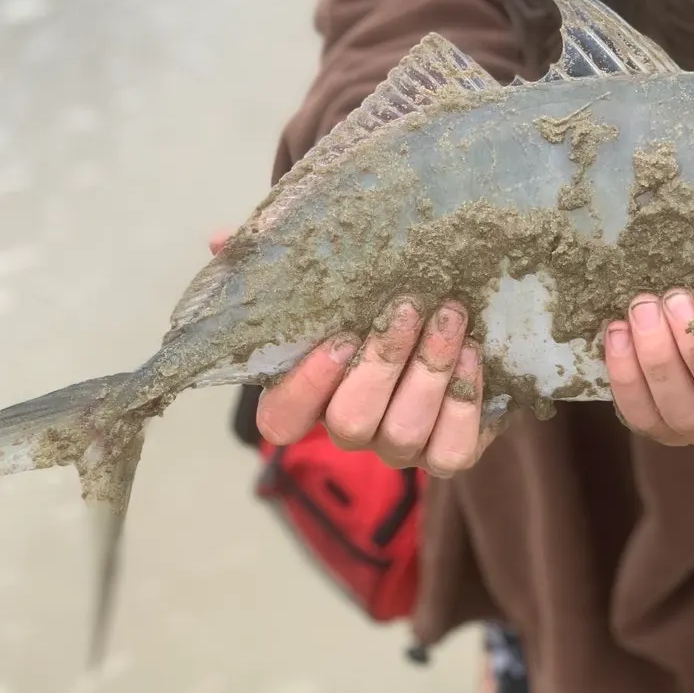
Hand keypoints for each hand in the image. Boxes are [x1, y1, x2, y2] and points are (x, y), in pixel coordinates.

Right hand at [208, 230, 495, 477]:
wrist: (456, 321)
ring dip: (429, 374)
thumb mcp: (331, 279)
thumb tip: (220, 238)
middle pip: (352, 423)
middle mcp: (350, 430)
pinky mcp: (446, 454)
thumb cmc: (376, 300)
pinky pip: (452, 450)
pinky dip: (463, 404)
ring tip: (451, 317)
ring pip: (405, 433)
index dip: (306, 387)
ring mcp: (398, 447)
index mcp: (308, 398)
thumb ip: (279, 268)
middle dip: (383, 364)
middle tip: (409, 308)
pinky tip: (473, 355)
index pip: (281, 420)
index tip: (339, 337)